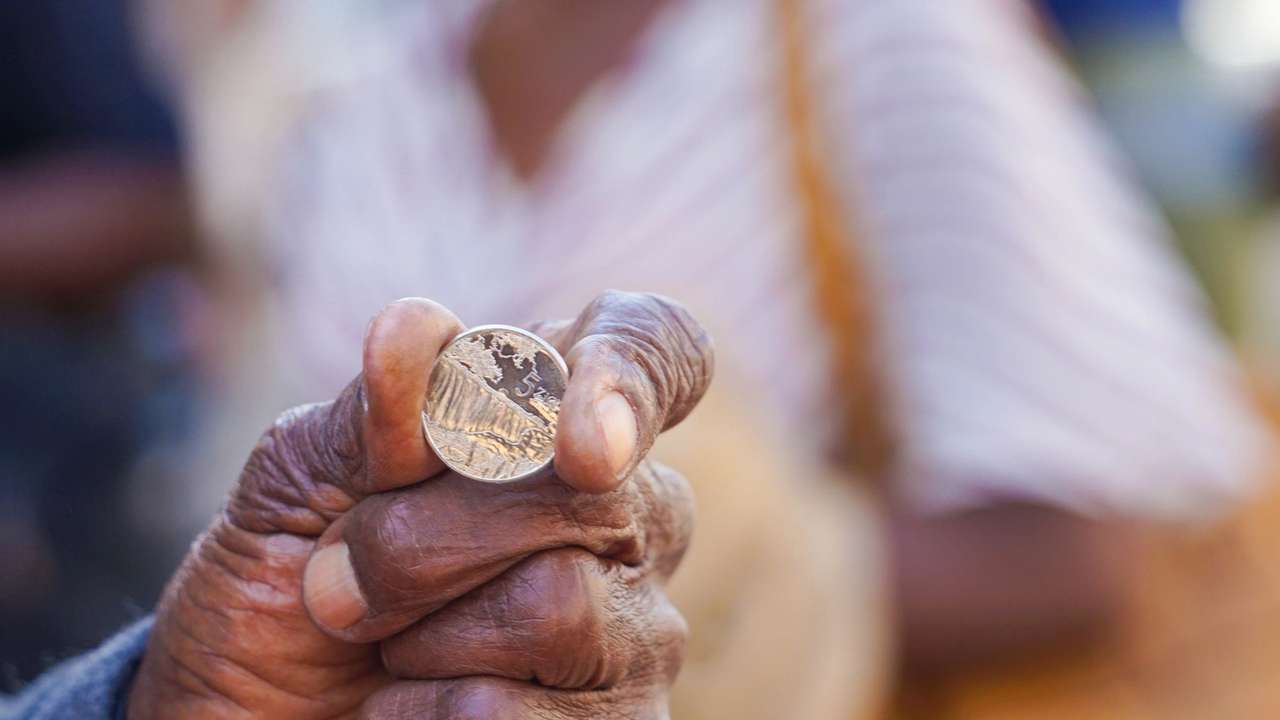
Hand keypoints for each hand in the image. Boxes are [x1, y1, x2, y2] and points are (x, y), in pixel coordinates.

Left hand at [127, 291, 712, 718]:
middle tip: (337, 580)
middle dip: (423, 539)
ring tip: (384, 650)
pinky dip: (419, 712)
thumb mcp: (297, 481)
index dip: (632, 376)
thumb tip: (422, 329)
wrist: (253, 717)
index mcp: (560, 418)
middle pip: (586, 491)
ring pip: (556, 603)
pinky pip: (511, 712)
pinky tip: (408, 708)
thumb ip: (369, 412)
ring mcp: (638, 628)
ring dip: (417, 634)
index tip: (578, 445)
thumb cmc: (287, 582)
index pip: (655, 348)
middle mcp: (629, 514)